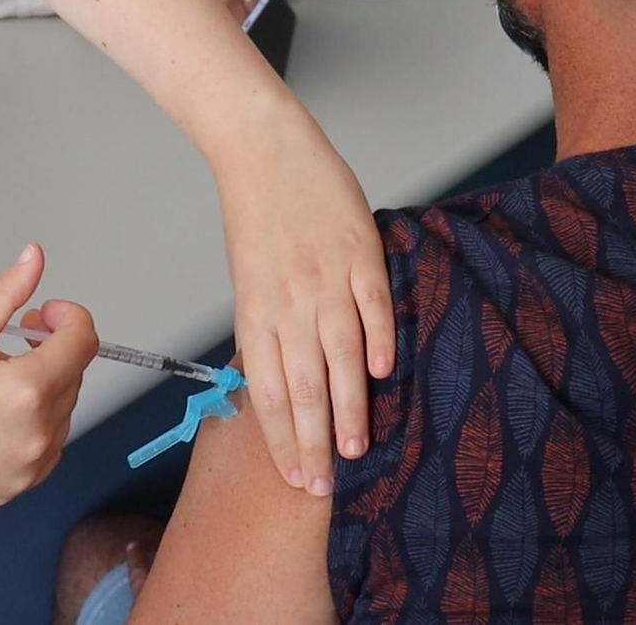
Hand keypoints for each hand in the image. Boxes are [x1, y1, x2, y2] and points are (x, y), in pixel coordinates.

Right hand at [0, 244, 97, 523]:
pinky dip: (31, 424)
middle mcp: (36, 435)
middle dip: (49, 351)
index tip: (44, 314)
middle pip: (73, 375)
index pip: (82, 342)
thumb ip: (2, 297)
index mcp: (26, 391)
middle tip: (7, 341)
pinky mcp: (15, 490)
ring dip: (41, 388)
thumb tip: (32, 261)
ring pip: (61, 413)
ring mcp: (28, 469)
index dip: (69, 318)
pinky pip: (45, 447)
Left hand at [217, 116, 395, 497]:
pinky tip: (384, 375)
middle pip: (303, 388)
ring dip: (348, 407)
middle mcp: (289, 304)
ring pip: (339, 358)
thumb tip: (285, 378)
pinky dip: (380, 342)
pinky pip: (373, 308)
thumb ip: (270, 328)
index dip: (281, 440)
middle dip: (313, 442)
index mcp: (257, 314)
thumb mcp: (251, 280)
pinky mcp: (358, 255)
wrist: (266, 151)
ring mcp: (326, 281)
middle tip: (325, 483)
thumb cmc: (258, 216)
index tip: (295, 477)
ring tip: (357, 445)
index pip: (269, 393)